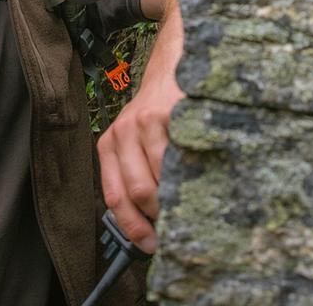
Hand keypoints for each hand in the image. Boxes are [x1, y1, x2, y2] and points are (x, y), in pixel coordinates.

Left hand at [96, 70, 184, 253]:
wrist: (174, 65)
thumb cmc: (157, 112)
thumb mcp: (135, 141)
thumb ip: (136, 175)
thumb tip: (150, 226)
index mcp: (110, 144)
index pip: (114, 196)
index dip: (132, 227)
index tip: (149, 246)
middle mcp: (123, 132)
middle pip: (137, 190)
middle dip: (158, 216)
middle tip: (176, 227)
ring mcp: (147, 121)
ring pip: (160, 176)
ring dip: (177, 196)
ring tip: (193, 202)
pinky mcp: (171, 112)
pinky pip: (182, 154)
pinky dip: (193, 172)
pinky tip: (203, 175)